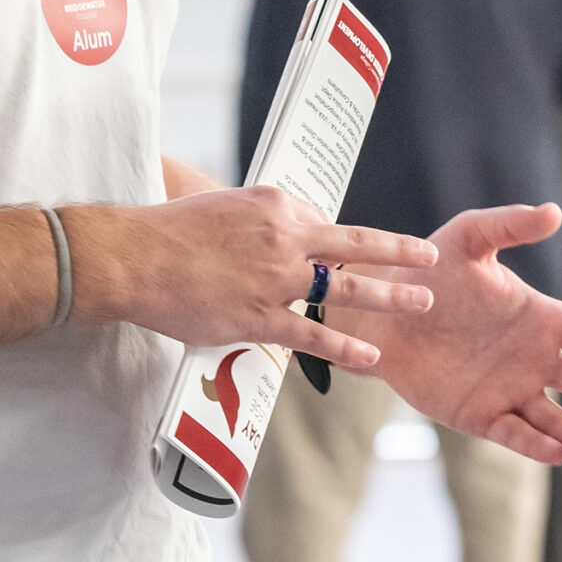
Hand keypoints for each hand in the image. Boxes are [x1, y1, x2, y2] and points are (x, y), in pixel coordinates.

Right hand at [71, 185, 438, 369]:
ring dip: (389, 296)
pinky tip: (371, 357)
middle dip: (398, 253)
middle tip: (429, 259)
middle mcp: (285, 237)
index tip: (361, 254)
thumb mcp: (223, 203)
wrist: (132, 257)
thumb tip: (282, 232)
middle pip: (355, 246)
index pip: (325, 223)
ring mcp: (275, 279)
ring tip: (421, 303)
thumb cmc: (169, 229)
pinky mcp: (258, 317)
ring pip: (346, 289)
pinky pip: (312, 336)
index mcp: (276, 205)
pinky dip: (345, 348)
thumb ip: (259, 220)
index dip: (341, 243)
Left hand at [345, 204, 561, 466]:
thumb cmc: (430, 271)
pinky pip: (514, 434)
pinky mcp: (479, 416)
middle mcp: (535, 359)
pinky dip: (536, 446)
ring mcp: (510, 390)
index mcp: (543, 319)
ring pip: (556, 420)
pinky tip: (557, 454)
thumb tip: (555, 212)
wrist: (382, 312)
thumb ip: (510, 226)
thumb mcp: (471, 238)